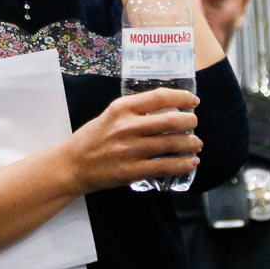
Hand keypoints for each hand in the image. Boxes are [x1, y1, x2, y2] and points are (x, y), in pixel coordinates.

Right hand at [58, 88, 200, 194]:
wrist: (72, 165)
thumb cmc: (93, 137)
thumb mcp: (111, 115)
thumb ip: (135, 110)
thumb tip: (167, 107)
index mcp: (122, 108)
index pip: (159, 97)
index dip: (182, 97)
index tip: (193, 101)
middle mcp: (127, 127)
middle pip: (170, 120)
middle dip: (190, 121)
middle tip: (194, 123)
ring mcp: (130, 150)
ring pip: (171, 143)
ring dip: (190, 143)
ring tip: (197, 144)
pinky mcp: (131, 171)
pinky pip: (164, 166)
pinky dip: (182, 164)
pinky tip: (191, 162)